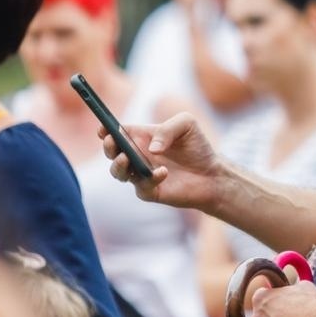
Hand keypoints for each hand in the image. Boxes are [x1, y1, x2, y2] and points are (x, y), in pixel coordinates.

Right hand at [104, 112, 222, 211]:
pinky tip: (163, 172)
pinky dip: (150, 179)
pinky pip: (141, 187)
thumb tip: (152, 148)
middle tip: (112, 142)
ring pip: (117, 172)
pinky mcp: (150, 191)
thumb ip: (168, 128)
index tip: (103, 128)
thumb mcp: (187, 125)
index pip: (118, 131)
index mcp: (142, 137)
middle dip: (108, 146)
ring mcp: (141, 174)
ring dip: (117, 165)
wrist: (212, 174)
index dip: (107, 129)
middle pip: (112, 151)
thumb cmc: (197, 146)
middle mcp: (138, 155)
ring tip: (126, 158)